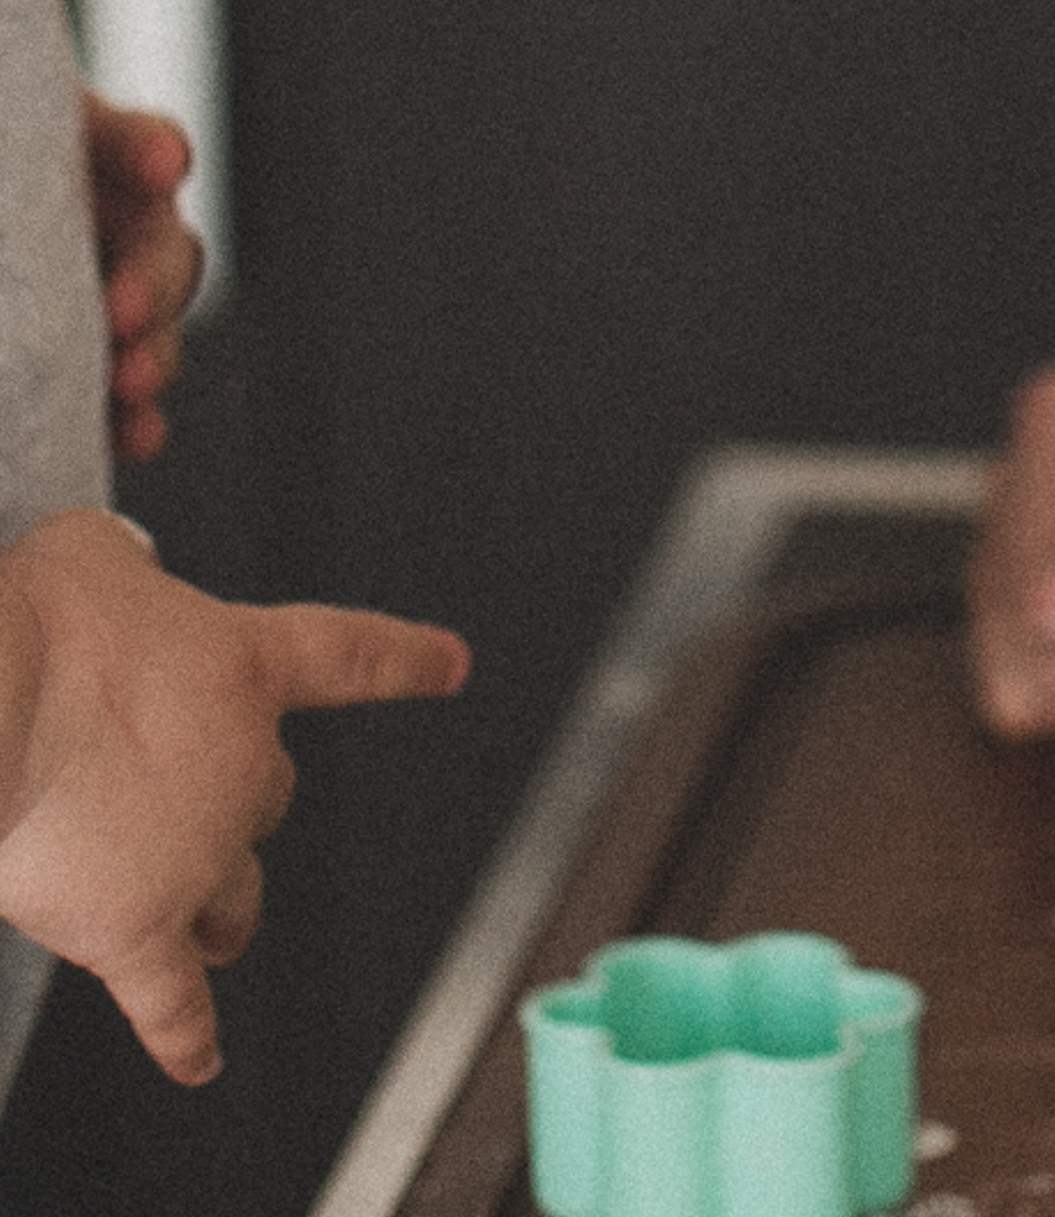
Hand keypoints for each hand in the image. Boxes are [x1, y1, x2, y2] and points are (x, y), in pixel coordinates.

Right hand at [0, 509, 468, 1084]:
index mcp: (244, 665)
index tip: (452, 663)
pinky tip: (197, 1059)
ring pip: (234, 900)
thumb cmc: (32, 620)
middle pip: (270, 797)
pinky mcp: (137, 931)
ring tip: (194, 922)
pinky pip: (173, 1003)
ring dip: (217, 907)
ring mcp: (198, 855)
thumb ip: (125, 570)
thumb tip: (118, 575)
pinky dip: (185, 1035)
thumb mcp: (90, 556)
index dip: (404, 659)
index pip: (347, 657)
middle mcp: (242, 765)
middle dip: (235, 802)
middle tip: (176, 801)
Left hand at [36, 0, 206, 461]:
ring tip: (131, 390)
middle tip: (121, 314)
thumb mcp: (6, 91)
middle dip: (156, 278)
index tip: (163, 158)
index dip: (151, 148)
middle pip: (164, 244)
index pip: (137, 142)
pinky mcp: (83, 365)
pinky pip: (121, 395)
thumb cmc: (10, 138)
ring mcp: (99, 294)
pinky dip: (133, 419)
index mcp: (86, 151)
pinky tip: (127, 440)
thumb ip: (18, 19)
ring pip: (152, 325)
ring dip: (153, 353)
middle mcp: (107, 222)